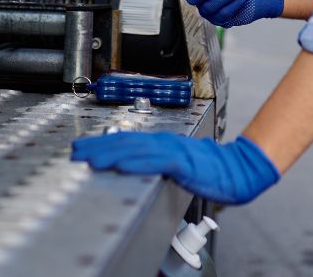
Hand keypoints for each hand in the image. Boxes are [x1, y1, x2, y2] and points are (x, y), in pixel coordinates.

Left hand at [70, 132, 278, 204]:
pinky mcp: (182, 162)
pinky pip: (155, 162)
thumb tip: (130, 165)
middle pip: (124, 142)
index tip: (81, 148)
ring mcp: (172, 151)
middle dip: (98, 147)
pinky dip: (137, 163)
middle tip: (76, 151)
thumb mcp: (176, 164)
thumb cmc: (209, 169)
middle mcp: (163, 142)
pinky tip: (123, 165)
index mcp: (161, 143)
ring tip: (91, 159)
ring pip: (135, 150)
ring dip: (111, 154)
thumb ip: (155, 162)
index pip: (124, 141)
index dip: (101, 144)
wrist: (236, 170)